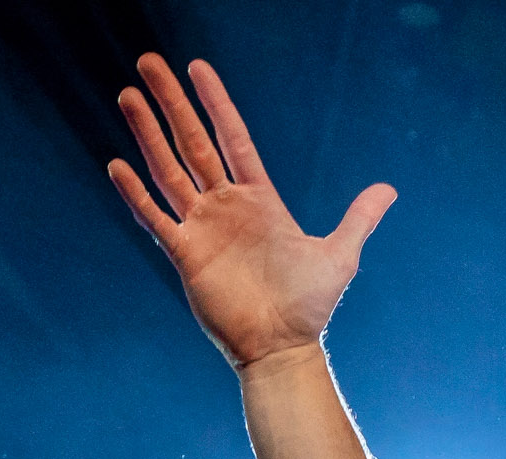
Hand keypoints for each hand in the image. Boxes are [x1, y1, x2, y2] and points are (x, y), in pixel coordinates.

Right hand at [107, 55, 395, 369]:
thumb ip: (358, 218)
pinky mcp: (185, 254)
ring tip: (128, 96)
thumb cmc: (310, 305)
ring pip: (168, 170)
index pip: (232, 139)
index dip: (216, 104)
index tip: (198, 69)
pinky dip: (136, 193)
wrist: (283, 347)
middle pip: (192, 143)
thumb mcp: (340, 255)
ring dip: (147, 135)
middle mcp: (226, 207)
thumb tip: (388, 189)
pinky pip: (155, 217)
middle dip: (172, 104)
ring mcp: (203, 228)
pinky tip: (117, 164)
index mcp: (260, 200)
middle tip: (150, 64)